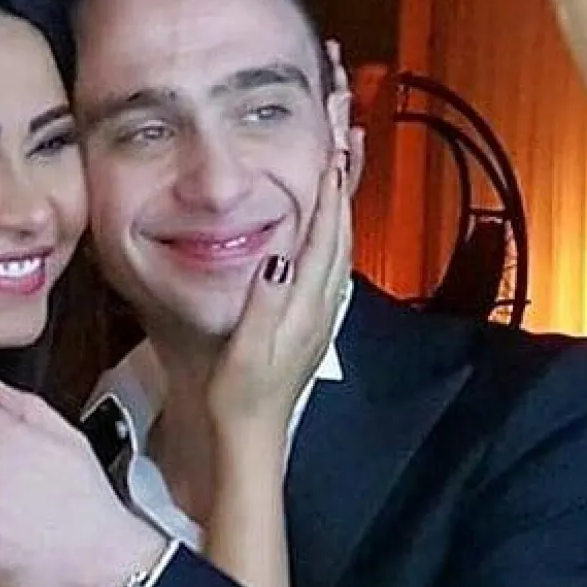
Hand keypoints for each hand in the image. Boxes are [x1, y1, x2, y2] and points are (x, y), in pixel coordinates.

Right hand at [206, 142, 358, 440]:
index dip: (327, 198)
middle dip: (344, 192)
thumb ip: (264, 304)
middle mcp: (320, 309)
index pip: (322, 241)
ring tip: (340, 178)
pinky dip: (332, 239)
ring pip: (340, 253)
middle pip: (341, 239)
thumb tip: (278, 258)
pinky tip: (323, 232)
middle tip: (346, 150)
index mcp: (303, 309)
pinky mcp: (311, 325)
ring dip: (342, 212)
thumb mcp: (246, 351)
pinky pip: (330, 270)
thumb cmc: (240, 397)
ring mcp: (319, 318)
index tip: (330, 157)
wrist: (251, 436)